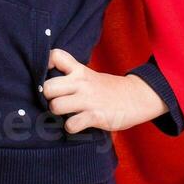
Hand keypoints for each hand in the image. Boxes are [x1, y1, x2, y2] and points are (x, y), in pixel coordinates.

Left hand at [43, 47, 168, 133]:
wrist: (137, 97)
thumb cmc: (107, 88)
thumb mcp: (89, 75)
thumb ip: (70, 74)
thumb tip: (46, 83)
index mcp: (79, 70)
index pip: (55, 56)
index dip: (46, 64)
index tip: (48, 74)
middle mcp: (81, 83)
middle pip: (48, 87)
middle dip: (48, 97)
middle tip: (57, 100)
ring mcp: (88, 99)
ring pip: (56, 106)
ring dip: (58, 114)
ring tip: (67, 113)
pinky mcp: (95, 116)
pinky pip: (72, 124)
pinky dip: (71, 127)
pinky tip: (76, 124)